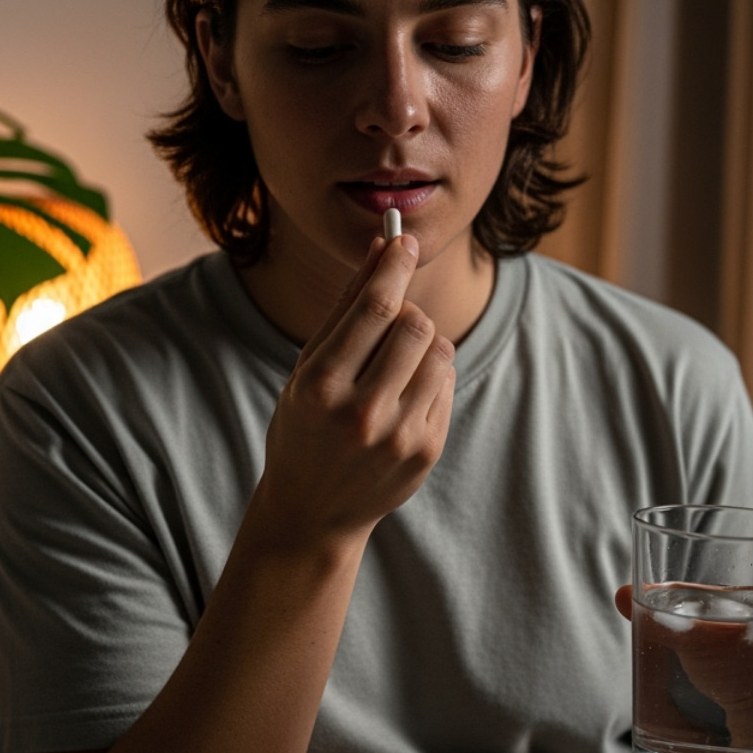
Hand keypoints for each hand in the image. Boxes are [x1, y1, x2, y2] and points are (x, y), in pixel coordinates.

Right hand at [252, 234, 455, 548]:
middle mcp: (360, 414)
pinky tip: (402, 398)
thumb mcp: (309, 367)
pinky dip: (430, 377)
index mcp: (321, 387)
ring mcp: (398, 437)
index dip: (394, 266)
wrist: (312, 510)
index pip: (374, 309)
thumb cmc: (306, 425)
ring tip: (395, 365)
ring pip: (439, 351)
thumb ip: (346, 307)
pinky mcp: (427, 452)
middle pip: (415, 325)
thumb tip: (383, 247)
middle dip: (407, 312)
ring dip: (423, 344)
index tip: (404, 241)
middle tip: (390, 322)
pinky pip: (446, 385)